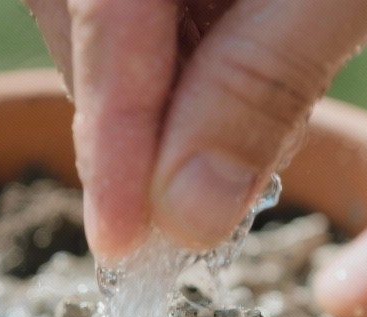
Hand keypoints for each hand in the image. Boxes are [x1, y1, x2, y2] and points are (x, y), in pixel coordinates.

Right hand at [25, 0, 366, 259]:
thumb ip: (260, 87)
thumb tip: (186, 216)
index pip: (103, 20)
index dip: (110, 141)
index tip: (121, 244)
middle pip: (88, 27)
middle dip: (147, 121)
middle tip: (223, 174)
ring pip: (110, 26)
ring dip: (177, 87)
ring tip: (278, 68)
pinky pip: (142, 8)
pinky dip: (193, 47)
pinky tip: (259, 37)